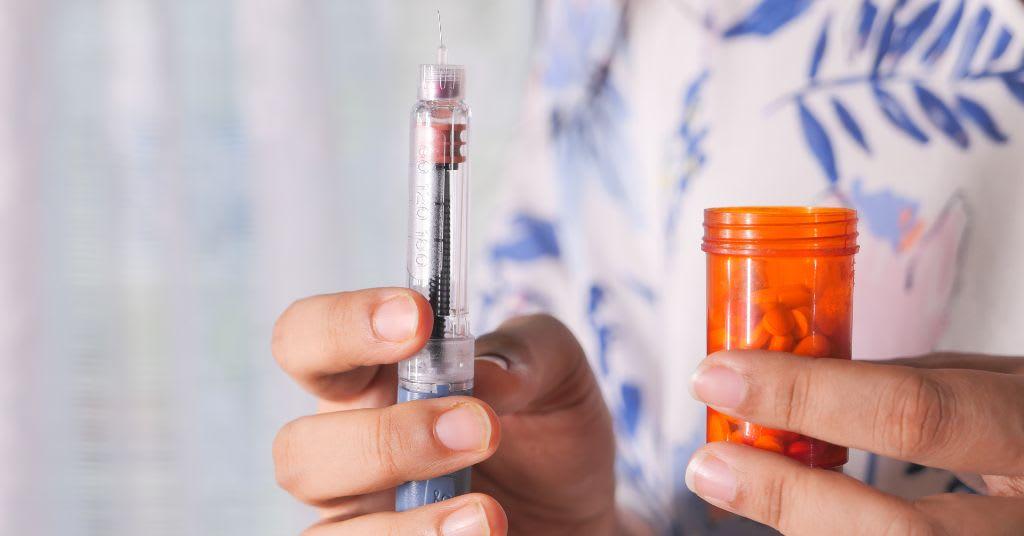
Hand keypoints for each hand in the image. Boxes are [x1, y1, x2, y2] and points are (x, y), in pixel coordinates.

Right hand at [271, 288, 616, 534]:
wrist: (577, 515)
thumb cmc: (547, 434)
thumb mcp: (558, 375)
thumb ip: (528, 352)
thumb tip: (487, 374)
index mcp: (370, 381)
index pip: (307, 339)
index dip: (343, 324)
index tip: (417, 318)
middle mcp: (347, 450)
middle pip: (297, 449)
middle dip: (388, 438)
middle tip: (480, 429)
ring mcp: (361, 520)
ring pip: (326, 533)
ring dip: (405, 526)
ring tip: (489, 515)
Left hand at [687, 351, 1023, 534]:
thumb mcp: (1006, 388)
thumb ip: (921, 389)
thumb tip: (806, 388)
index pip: (916, 412)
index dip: (805, 395)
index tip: (720, 375)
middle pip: (900, 531)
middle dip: (788, 495)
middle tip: (710, 464)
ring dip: (802, 528)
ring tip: (739, 487)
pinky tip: (805, 516)